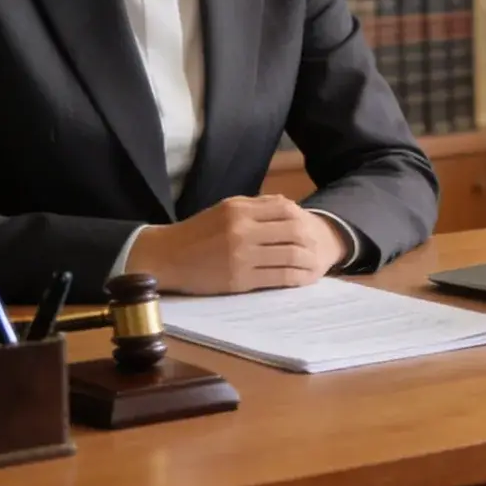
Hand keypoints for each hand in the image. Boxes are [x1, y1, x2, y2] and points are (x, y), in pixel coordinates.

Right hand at [124, 195, 348, 293]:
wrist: (167, 257)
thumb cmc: (198, 233)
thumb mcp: (224, 210)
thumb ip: (255, 206)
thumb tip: (288, 205)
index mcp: (239, 209)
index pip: (285, 209)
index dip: (302, 218)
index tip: (309, 227)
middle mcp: (242, 230)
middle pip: (293, 231)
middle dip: (310, 240)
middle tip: (318, 248)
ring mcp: (242, 255)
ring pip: (289, 256)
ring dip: (307, 261)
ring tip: (314, 266)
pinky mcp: (240, 279)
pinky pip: (277, 277)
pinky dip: (295, 278)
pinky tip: (301, 280)